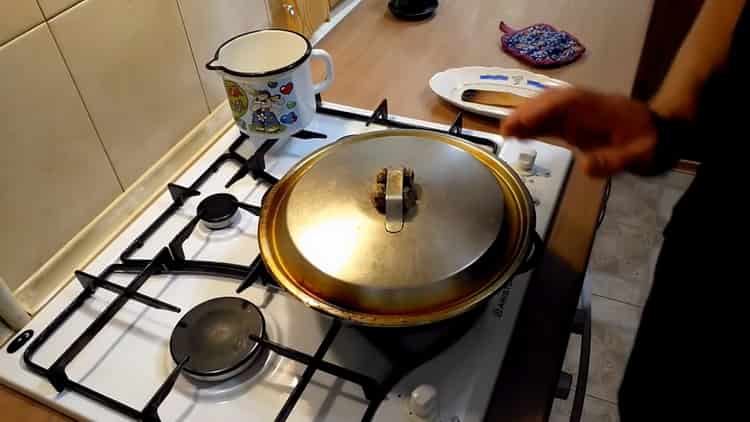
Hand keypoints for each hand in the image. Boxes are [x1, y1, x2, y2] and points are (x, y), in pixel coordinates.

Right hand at [499, 88, 658, 176]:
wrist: (664, 134)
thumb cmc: (653, 145)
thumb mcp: (641, 156)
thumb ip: (615, 161)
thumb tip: (586, 167)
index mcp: (601, 110)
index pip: (568, 102)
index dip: (544, 109)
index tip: (524, 121)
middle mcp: (587, 107)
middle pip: (553, 101)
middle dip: (528, 111)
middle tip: (505, 130)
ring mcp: (581, 114)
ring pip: (549, 108)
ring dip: (527, 117)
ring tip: (505, 133)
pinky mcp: (576, 123)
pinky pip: (551, 120)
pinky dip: (534, 125)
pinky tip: (518, 134)